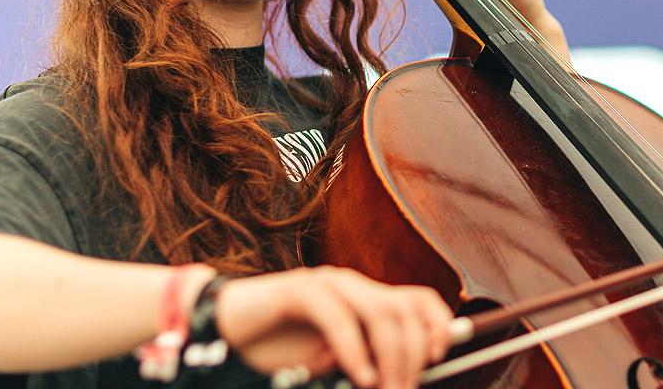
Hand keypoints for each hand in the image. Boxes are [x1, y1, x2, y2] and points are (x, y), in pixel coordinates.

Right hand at [215, 266, 452, 388]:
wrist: (223, 329)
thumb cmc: (276, 349)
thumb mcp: (329, 364)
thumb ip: (362, 364)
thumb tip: (394, 380)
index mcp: (364, 299)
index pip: (418, 301)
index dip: (438, 325)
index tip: (439, 357)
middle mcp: (351, 286)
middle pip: (403, 310)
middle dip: (412, 355)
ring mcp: (326, 285)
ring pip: (380, 311)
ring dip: (390, 356)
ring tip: (385, 388)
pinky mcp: (299, 291)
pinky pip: (338, 316)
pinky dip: (354, 349)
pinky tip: (359, 375)